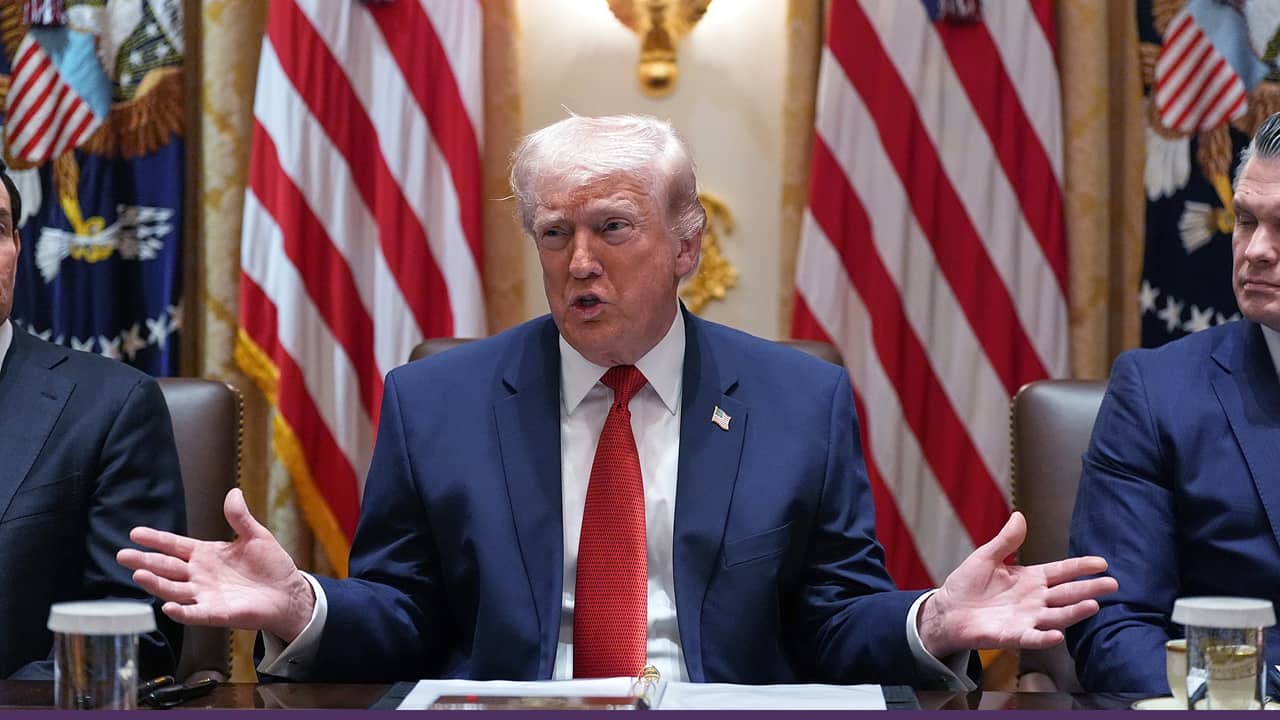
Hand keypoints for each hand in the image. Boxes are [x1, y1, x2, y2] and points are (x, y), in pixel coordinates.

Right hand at [117, 488, 315, 641]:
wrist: (288, 593)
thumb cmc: (271, 566)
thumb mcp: (256, 536)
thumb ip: (240, 517)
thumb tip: (233, 492)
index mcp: (207, 554)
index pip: (175, 546)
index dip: (156, 540)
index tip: (135, 533)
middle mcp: (200, 575)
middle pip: (167, 567)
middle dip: (145, 561)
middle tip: (123, 555)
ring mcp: (206, 595)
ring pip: (174, 589)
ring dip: (157, 584)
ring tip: (138, 575)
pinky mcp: (217, 613)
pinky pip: (195, 613)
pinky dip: (182, 611)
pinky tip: (168, 607)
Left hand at [917, 511, 1117, 657]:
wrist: (948, 610)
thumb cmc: (967, 585)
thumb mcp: (986, 557)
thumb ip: (1006, 540)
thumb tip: (1019, 516)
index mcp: (1030, 579)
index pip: (1061, 571)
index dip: (1081, 567)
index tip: (1102, 563)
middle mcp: (1034, 600)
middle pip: (1067, 594)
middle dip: (1089, 589)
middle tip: (1112, 585)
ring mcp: (1026, 619)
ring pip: (1056, 616)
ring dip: (1074, 612)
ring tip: (1093, 605)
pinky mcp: (1012, 635)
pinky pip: (1031, 637)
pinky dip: (1044, 637)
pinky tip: (1057, 634)